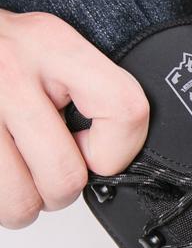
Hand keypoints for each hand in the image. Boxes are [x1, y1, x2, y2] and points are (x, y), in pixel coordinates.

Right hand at [0, 10, 148, 228]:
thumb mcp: (46, 49)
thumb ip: (88, 90)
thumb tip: (114, 159)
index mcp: (52, 45)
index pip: (123, 108)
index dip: (118, 151)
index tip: (100, 155)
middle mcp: (13, 73)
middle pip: (65, 174)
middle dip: (62, 190)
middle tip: (50, 173)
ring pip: (22, 200)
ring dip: (25, 203)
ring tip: (20, 178)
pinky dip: (0, 199)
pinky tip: (1, 169)